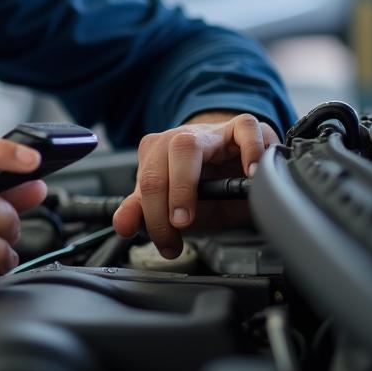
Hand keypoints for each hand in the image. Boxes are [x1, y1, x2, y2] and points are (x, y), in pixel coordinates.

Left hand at [111, 111, 277, 258]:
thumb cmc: (206, 184)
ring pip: (187, 146)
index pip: (144, 180)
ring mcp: (211, 131)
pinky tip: (250, 175)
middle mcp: (179, 137)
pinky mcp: (243, 128)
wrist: (238, 164)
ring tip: (189, 215)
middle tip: (178, 231)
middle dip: (164, 205)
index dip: (151, 214)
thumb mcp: (173, 203)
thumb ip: (144, 211)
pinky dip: (249, 150)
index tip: (166, 242)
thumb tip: (121, 224)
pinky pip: (245, 129)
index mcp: (157, 152)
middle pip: (159, 164)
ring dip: (184, 185)